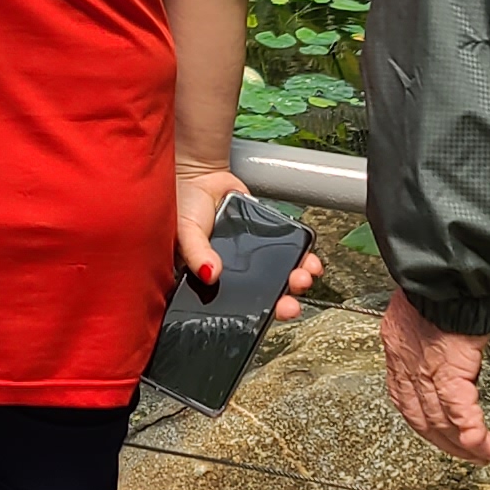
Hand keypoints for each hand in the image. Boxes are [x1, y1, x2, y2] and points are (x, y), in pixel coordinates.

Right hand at [172, 165, 326, 321]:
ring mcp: (251, 253)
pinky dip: (301, 255)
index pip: (235, 305)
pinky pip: (287, 248)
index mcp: (209, 278)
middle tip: (290, 305)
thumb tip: (211, 274)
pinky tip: (308, 259)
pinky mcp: (266, 234)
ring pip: (278, 274)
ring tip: (303, 278)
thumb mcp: (185, 232)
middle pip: (262, 294)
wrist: (199, 173)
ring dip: (294, 279)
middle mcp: (233, 270)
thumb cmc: (181, 205)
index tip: (270, 316)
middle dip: (281, 302)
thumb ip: (196, 254)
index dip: (254, 314)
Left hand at [381, 289, 489, 465]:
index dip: (427, 423)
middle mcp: (404, 361)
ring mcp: (423, 368)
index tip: (446, 436)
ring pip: (441, 421)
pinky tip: (486, 446)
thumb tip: (452, 348)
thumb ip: (433, 333)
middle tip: (472, 455)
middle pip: (423, 418)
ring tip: (488, 455)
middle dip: (448, 443)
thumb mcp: (429, 307)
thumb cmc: (444, 279)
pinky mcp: (447, 368)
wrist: (449, 264)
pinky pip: (459, 410)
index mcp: (397, 345)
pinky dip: (473, 432)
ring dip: (466, 445)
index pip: (407, 399)